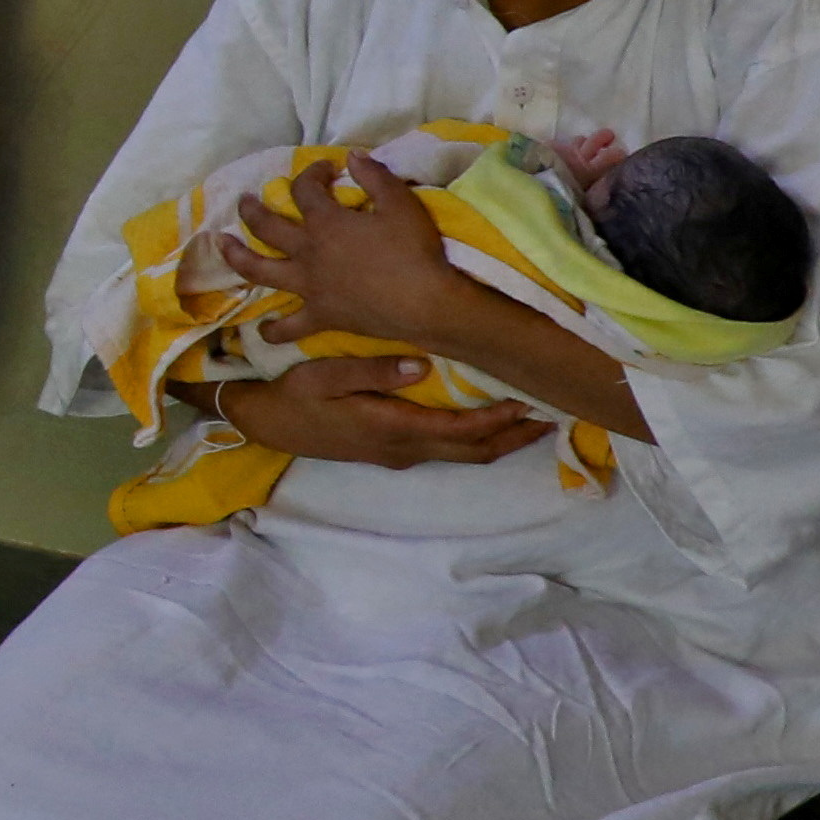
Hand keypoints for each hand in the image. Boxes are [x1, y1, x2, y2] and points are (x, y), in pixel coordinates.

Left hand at [218, 148, 470, 345]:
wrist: (425, 303)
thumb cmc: (414, 251)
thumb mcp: (401, 203)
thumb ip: (376, 176)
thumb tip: (352, 155)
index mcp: (325, 223)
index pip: (305, 190)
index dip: (310, 173)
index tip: (324, 168)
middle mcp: (308, 252)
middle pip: (266, 227)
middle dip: (251, 210)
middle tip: (244, 201)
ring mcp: (308, 286)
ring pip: (259, 271)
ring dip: (237, 257)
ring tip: (223, 247)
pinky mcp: (320, 316)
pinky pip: (288, 327)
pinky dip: (273, 330)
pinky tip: (263, 330)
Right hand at [220, 348, 549, 467]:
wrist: (266, 424)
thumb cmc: (294, 395)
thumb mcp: (325, 375)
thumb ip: (372, 371)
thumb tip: (421, 365)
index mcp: (393, 428)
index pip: (463, 430)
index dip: (501, 419)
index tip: (531, 399)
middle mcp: (405, 449)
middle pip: (476, 451)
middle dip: (516, 436)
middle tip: (553, 414)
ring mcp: (400, 455)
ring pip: (466, 455)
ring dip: (502, 440)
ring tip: (533, 418)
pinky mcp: (394, 452)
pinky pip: (450, 450)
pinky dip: (479, 439)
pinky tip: (490, 422)